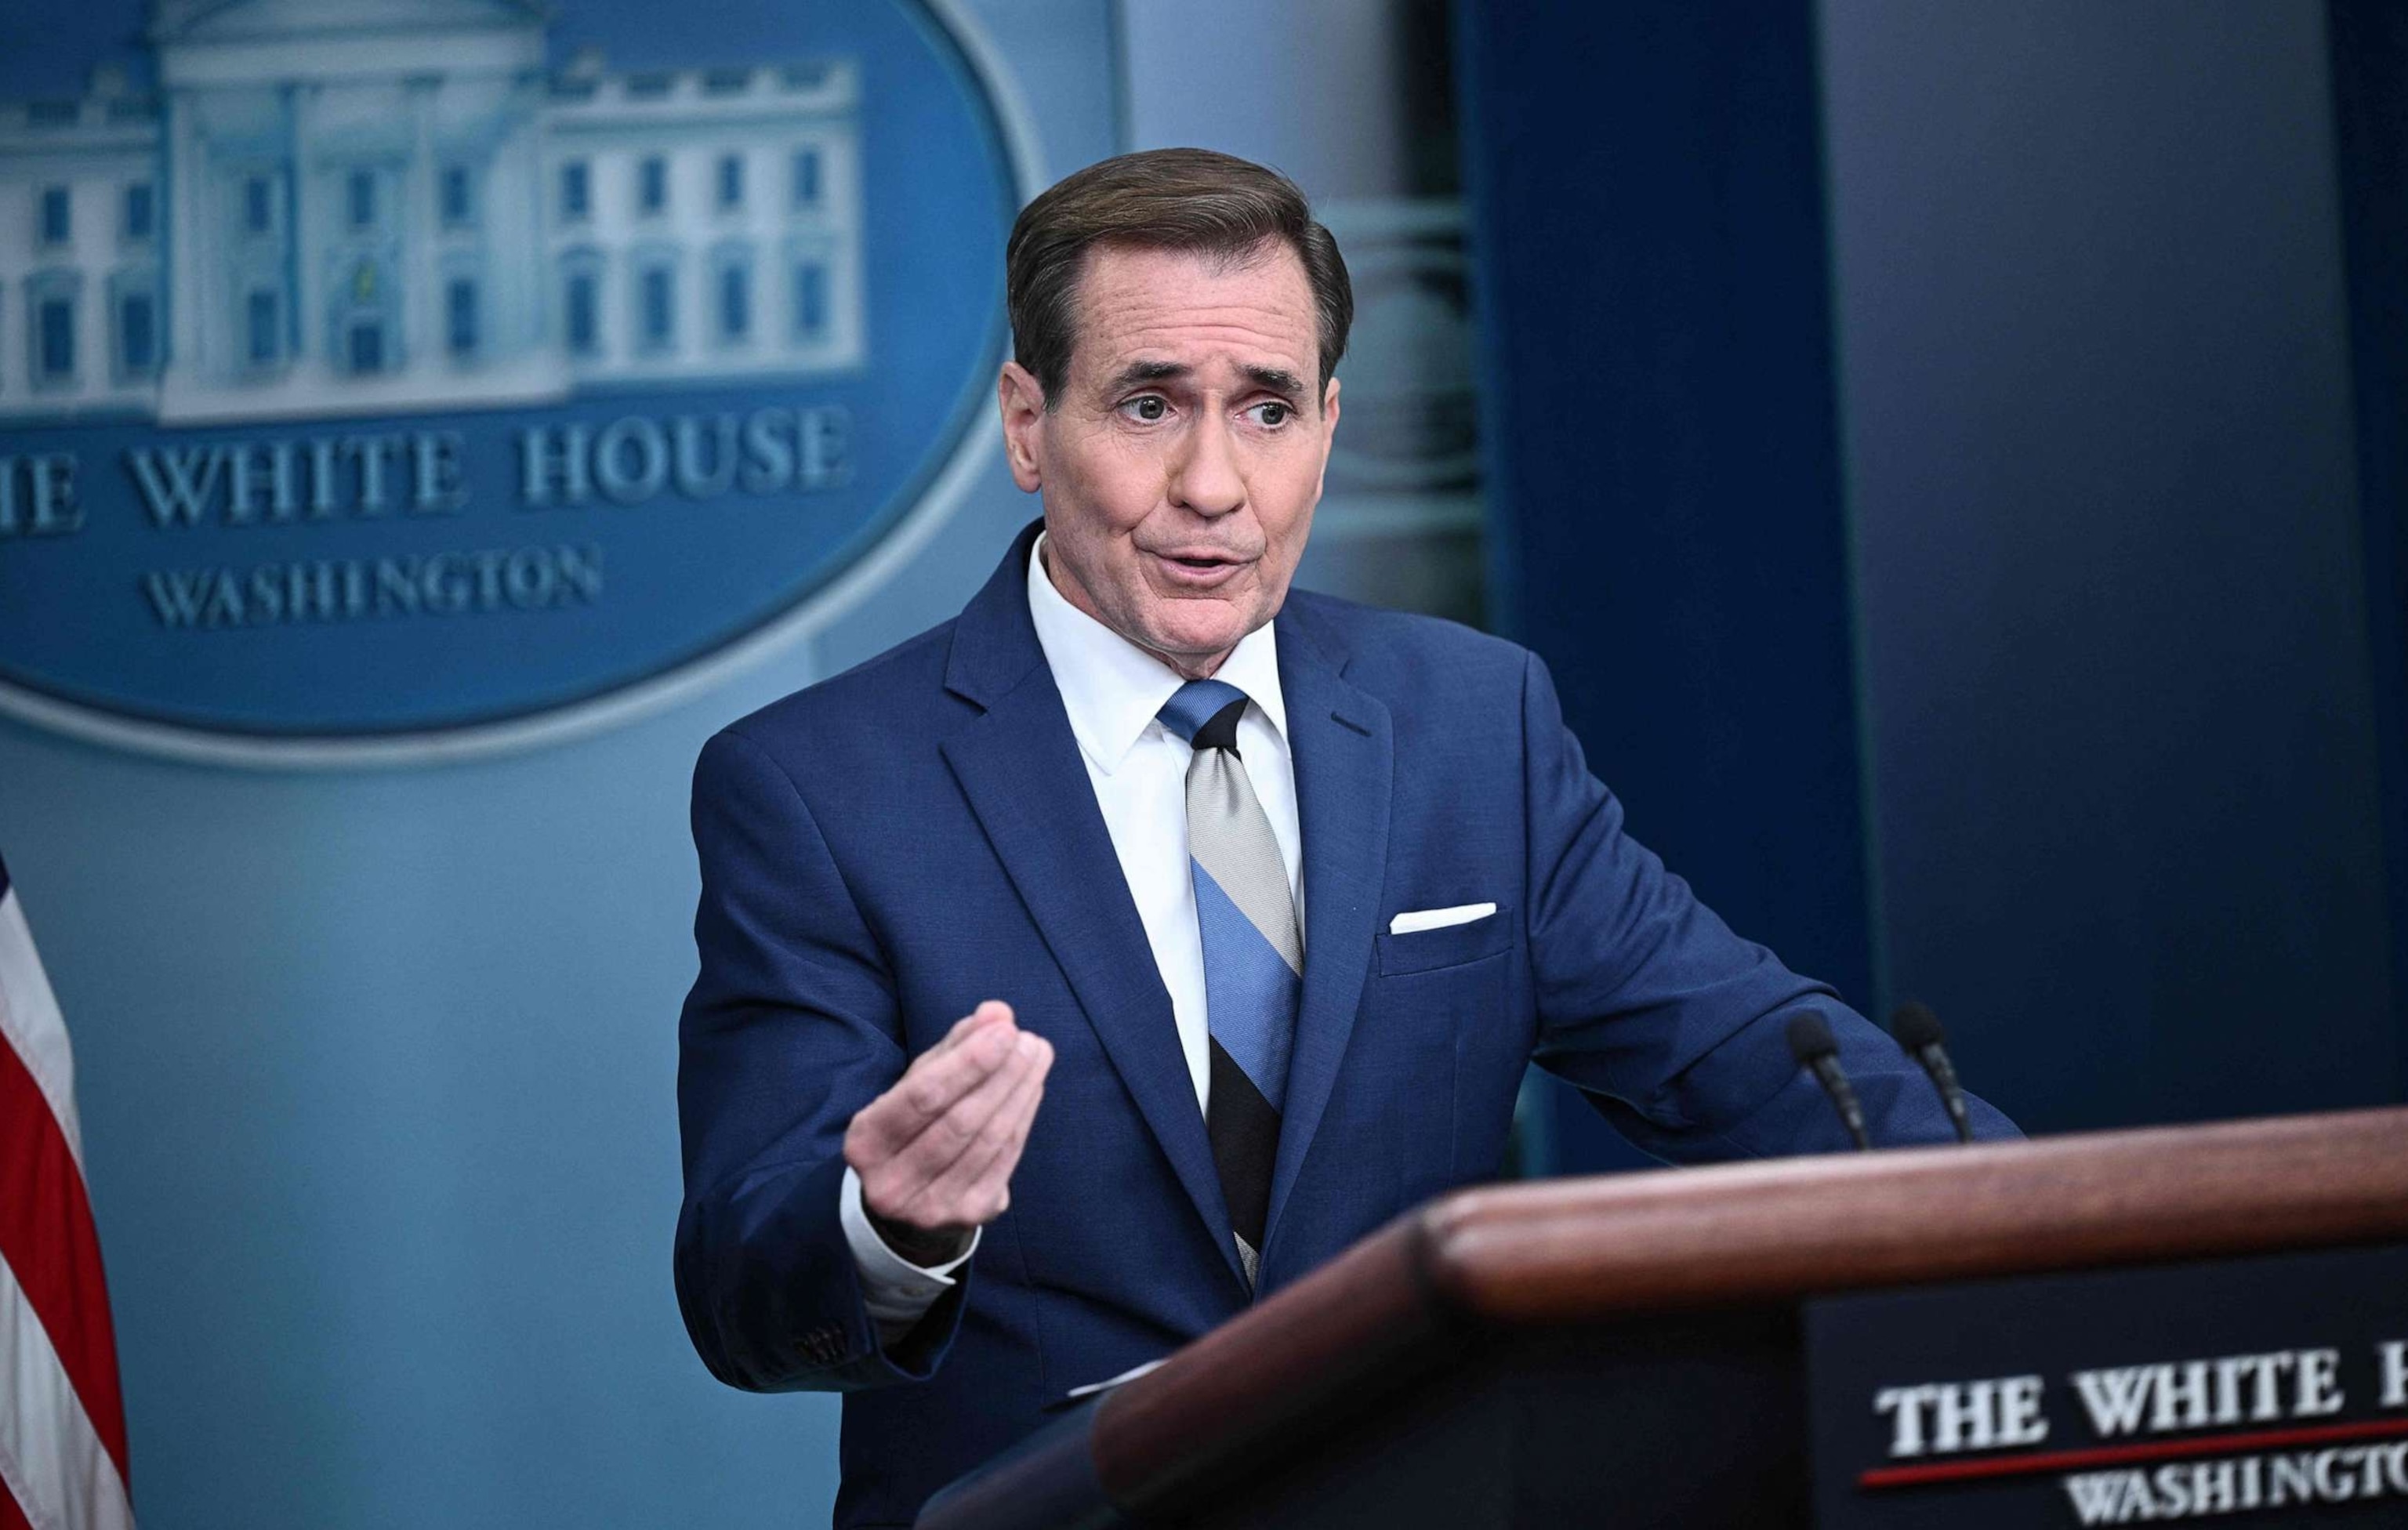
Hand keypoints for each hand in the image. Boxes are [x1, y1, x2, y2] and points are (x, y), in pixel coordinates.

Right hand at [845, 1001, 1053, 1265]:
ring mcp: (930, 1207)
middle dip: (1001, 1074)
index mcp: (865, 1142)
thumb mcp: (919, 1083)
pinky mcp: (968, 1216)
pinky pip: (1004, 1160)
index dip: (968, 1061)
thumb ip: (954, 1046)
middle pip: (959, 1120)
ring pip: (988, 1140)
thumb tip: (997, 1013)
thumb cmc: (914, 1126)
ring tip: (1037, 1056)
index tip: (1005, 1029)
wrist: (910, 1200)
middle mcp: (891, 1183)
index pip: (921, 1096)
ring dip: (1020, 1092)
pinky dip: (1023, 1119)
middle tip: (1029, 1040)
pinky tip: (1032, 1088)